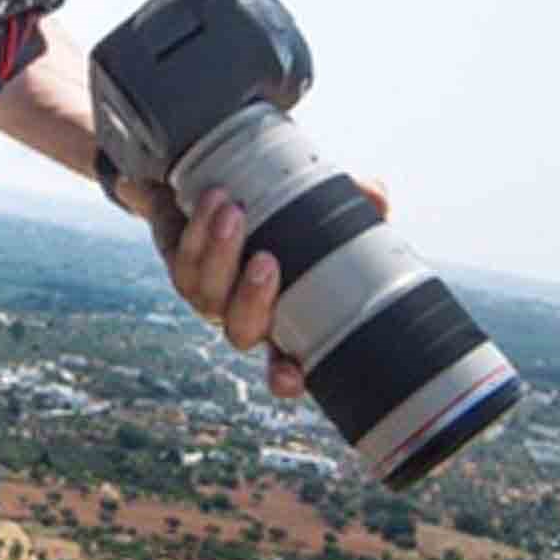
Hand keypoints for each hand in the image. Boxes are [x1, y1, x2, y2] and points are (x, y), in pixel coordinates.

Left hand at [126, 179, 383, 404]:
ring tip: (235, 211)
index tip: (289, 377)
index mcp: (286, 317)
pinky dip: (198, 231)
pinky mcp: (181, 268)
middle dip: (253, 301)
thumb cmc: (283, 208)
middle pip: (241, 333)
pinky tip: (214, 199)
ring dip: (221, 254)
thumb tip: (378, 199)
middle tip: (267, 260)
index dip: (285, 376)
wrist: (217, 182)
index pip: (286, 362)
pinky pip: (184, 261)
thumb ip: (352, 204)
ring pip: (208, 295)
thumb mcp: (322, 205)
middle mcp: (245, 315)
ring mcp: (210, 295)